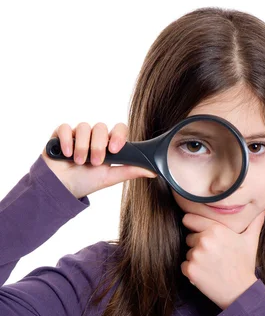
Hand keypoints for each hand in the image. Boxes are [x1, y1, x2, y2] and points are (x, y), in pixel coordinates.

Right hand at [41, 122, 157, 198]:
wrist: (62, 188)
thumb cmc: (86, 182)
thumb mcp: (110, 178)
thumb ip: (130, 171)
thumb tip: (154, 171)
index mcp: (108, 144)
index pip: (118, 129)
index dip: (118, 135)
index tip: (115, 149)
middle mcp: (94, 136)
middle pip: (101, 127)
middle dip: (98, 146)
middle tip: (95, 162)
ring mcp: (78, 134)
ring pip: (84, 127)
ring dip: (82, 147)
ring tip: (79, 162)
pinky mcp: (61, 134)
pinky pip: (65, 128)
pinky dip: (67, 141)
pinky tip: (66, 154)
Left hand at [181, 209, 264, 309]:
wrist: (240, 292)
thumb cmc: (244, 265)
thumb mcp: (251, 240)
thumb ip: (254, 221)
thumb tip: (263, 207)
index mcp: (216, 229)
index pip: (190, 219)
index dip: (195, 226)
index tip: (198, 231)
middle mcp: (204, 240)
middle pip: (189, 237)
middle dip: (198, 245)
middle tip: (214, 255)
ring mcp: (195, 255)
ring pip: (188, 252)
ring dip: (196, 259)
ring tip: (212, 265)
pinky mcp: (190, 269)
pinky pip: (184, 265)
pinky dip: (192, 270)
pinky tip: (206, 274)